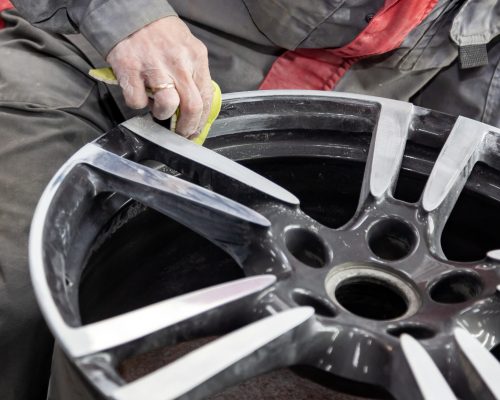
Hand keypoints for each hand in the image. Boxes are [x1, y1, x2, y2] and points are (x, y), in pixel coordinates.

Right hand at [106, 16, 212, 137]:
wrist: (131, 13)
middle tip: (180, 133)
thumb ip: (194, 74)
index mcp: (196, 57)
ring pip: (167, 106)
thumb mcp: (187, 48)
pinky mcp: (130, 69)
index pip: (206, 97)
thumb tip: (197, 107)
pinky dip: (138, 105)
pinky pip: (137, 101)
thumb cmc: (161, 34)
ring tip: (158, 110)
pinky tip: (140, 95)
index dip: (201, 120)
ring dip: (162, 115)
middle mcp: (178, 62)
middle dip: (187, 127)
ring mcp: (154, 66)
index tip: (195, 130)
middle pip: (192, 107)